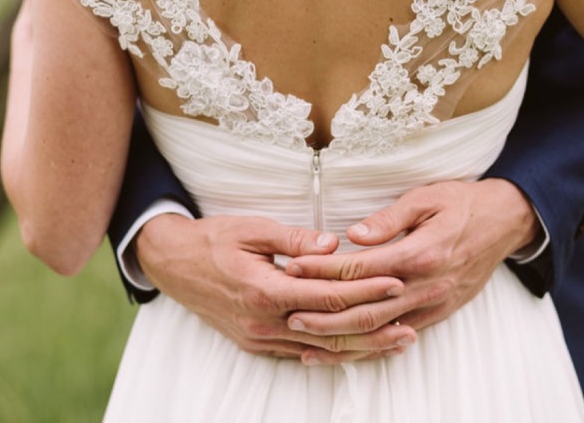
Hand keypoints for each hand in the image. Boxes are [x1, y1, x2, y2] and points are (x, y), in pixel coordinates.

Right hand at [135, 214, 412, 360]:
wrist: (173, 264)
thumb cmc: (214, 240)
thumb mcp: (252, 229)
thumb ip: (295, 240)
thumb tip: (335, 246)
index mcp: (264, 290)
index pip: (327, 296)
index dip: (365, 290)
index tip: (396, 280)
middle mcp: (264, 322)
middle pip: (330, 332)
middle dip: (374, 328)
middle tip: (411, 323)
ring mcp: (260, 339)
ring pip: (320, 349)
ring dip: (360, 347)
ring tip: (396, 341)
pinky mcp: (257, 344)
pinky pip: (302, 354)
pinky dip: (333, 352)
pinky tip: (358, 349)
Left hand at [284, 179, 539, 364]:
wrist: (504, 222)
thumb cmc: (461, 203)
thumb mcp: (425, 198)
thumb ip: (388, 219)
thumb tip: (352, 235)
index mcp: (420, 253)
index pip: (360, 268)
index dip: (324, 270)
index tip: (295, 267)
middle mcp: (427, 285)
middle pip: (366, 309)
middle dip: (324, 315)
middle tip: (289, 313)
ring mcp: (434, 304)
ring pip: (380, 331)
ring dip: (341, 339)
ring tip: (306, 340)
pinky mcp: (439, 313)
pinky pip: (399, 337)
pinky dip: (369, 346)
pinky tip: (345, 350)